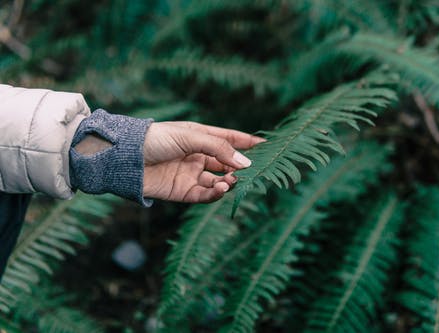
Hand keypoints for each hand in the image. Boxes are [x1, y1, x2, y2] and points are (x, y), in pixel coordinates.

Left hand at [142, 121, 264, 202]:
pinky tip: (222, 189)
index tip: (267, 145)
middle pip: (226, 163)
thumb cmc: (155, 138)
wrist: (125, 158)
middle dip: (240, 167)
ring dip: (228, 181)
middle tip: (252, 171)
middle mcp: (198, 156)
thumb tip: (245, 163)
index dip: (246, 142)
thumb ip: (219, 148)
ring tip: (231, 180)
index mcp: (199, 137)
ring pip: (219, 181)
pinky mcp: (183, 192)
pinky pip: (206, 195)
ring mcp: (191, 174)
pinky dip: (216, 194)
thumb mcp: (190, 136)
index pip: (229, 139)